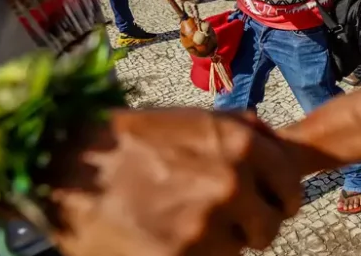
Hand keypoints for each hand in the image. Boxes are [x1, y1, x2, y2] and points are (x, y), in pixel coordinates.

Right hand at [49, 108, 302, 255]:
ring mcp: (206, 225)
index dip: (281, 199)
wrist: (69, 166)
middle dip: (250, 226)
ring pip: (237, 251)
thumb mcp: (196, 118)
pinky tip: (166, 238)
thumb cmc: (132, 140)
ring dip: (217, 243)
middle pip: (269, 227)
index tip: (270, 204)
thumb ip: (245, 133)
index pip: (291, 188)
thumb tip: (283, 153)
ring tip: (181, 223)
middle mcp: (230, 183)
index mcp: (240, 143)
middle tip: (220, 219)